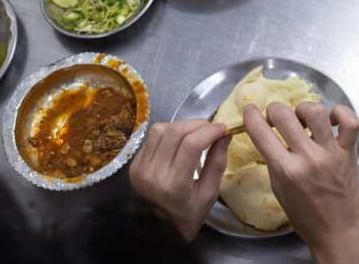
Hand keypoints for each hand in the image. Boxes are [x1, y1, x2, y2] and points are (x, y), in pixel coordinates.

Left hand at [129, 120, 230, 241]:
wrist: (155, 234)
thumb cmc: (186, 218)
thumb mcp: (208, 195)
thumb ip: (217, 163)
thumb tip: (224, 135)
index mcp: (174, 185)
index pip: (191, 145)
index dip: (209, 131)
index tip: (223, 128)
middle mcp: (154, 172)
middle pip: (175, 132)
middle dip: (197, 124)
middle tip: (211, 128)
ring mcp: (141, 167)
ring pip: (160, 129)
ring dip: (181, 125)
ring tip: (195, 133)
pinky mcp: (134, 164)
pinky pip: (151, 138)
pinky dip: (168, 133)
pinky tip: (179, 140)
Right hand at [243, 102, 358, 263]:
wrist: (338, 232)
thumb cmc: (305, 216)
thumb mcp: (279, 190)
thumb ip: (273, 161)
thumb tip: (267, 135)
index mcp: (286, 171)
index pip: (261, 132)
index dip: (250, 116)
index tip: (250, 110)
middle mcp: (308, 158)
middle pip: (284, 115)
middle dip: (274, 110)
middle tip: (275, 117)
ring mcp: (331, 154)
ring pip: (315, 112)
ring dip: (303, 110)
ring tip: (302, 119)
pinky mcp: (349, 153)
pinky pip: (350, 122)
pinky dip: (340, 113)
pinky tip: (330, 119)